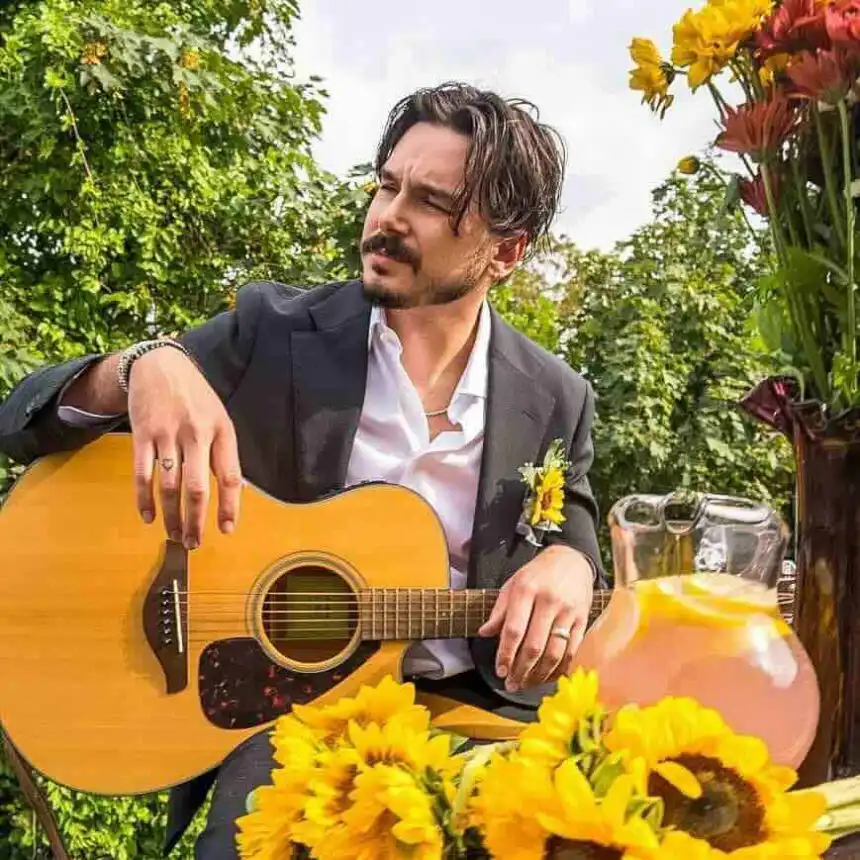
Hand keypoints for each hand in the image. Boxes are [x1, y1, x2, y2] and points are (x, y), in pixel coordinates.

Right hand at [128, 348, 240, 548]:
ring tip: (174, 535)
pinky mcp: (142, 434)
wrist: (160, 363)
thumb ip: (225, 452)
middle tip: (194, 543)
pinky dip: (144, 500)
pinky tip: (148, 517)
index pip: (230, 476)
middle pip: (197, 487)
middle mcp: (196, 433)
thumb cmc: (196, 396)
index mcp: (222, 431)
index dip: (230, 506)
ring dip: (170, 516)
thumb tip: (236, 490)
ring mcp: (167, 434)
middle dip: (196, 521)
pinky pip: (142, 474)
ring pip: (168, 486)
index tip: (226, 530)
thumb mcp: (220, 417)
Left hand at [478, 545, 593, 691]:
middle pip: (534, 646)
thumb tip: (484, 633)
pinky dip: (560, 669)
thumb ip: (499, 610)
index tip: (500, 671)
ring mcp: (568, 612)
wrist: (571, 559)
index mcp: (526, 591)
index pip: (514, 630)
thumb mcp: (512, 583)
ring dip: (539, 674)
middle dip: (521, 670)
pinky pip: (572, 651)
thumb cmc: (537, 574)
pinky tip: (549, 676)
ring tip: (527, 684)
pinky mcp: (583, 620)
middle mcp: (548, 601)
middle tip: (512, 684)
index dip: (506, 654)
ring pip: (554, 653)